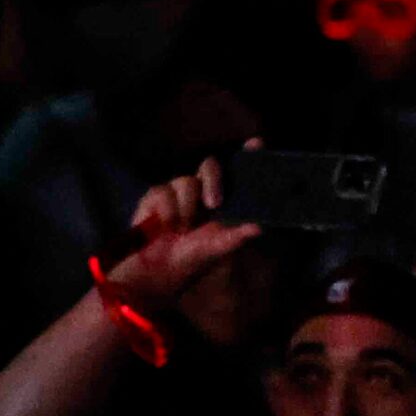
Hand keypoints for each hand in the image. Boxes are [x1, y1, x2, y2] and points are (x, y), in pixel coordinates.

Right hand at [101, 155, 261, 310]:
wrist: (156, 272)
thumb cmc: (190, 260)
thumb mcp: (217, 247)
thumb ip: (237, 235)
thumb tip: (260, 227)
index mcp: (220, 200)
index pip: (234, 171)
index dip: (246, 156)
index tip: (256, 143)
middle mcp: (200, 191)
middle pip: (210, 166)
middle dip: (213, 180)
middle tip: (214, 204)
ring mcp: (177, 192)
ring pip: (186, 181)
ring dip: (186, 208)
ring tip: (182, 230)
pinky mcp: (155, 197)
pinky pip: (162, 191)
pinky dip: (167, 211)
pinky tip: (166, 227)